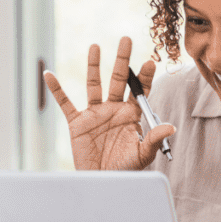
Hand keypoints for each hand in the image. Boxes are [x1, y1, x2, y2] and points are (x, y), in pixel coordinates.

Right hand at [43, 36, 174, 169]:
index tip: (150, 62)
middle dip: (122, 60)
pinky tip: (49, 75)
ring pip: (94, 84)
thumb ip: (154, 139)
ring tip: (95, 46)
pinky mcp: (77, 122)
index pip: (139, 90)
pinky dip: (57, 90)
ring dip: (94, 66)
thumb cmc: (126, 169)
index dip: (144, 76)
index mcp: (132, 114)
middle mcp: (114, 109)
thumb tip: (171, 127)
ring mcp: (95, 113)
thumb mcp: (143, 154)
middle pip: (118, 79)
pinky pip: (65, 103)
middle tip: (126, 39)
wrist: (102, 182)